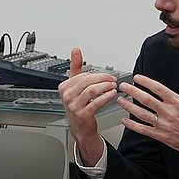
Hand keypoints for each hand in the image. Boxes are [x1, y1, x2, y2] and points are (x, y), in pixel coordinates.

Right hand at [57, 47, 117, 165]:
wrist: (80, 128)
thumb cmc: (79, 105)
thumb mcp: (76, 85)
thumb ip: (76, 67)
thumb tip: (75, 50)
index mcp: (64, 87)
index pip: (83, 76)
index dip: (98, 75)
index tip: (108, 76)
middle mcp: (67, 96)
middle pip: (87, 82)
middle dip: (103, 79)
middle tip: (113, 79)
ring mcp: (73, 106)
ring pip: (92, 90)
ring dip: (105, 87)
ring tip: (113, 86)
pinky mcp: (82, 115)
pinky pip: (96, 102)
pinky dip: (106, 97)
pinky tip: (112, 94)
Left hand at [117, 69, 178, 176]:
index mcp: (177, 101)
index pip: (157, 88)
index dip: (145, 81)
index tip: (137, 78)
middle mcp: (168, 112)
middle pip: (146, 99)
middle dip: (132, 91)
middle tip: (123, 86)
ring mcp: (164, 125)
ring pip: (142, 114)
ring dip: (129, 107)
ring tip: (120, 100)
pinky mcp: (161, 136)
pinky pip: (144, 130)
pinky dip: (133, 125)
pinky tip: (125, 120)